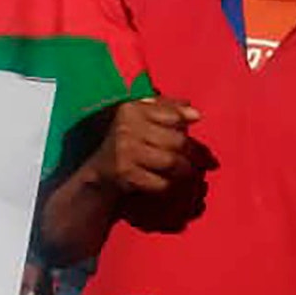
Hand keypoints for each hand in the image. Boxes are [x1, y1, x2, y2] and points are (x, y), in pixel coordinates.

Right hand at [82, 98, 205, 196]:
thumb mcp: (143, 116)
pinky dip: (168, 184)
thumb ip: (170, 110)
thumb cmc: (129, 139)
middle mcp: (126, 128)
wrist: (99, 170)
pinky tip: (163, 180)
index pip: (175, 117)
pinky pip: (162, 182)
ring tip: (180, 170)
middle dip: (190, 153)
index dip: (185, 126)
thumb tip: (195, 115)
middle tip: (193, 159)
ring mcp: (125, 151)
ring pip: (173, 162)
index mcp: (131, 109)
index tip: (187, 131)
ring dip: (182, 170)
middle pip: (178, 141)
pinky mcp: (125, 174)